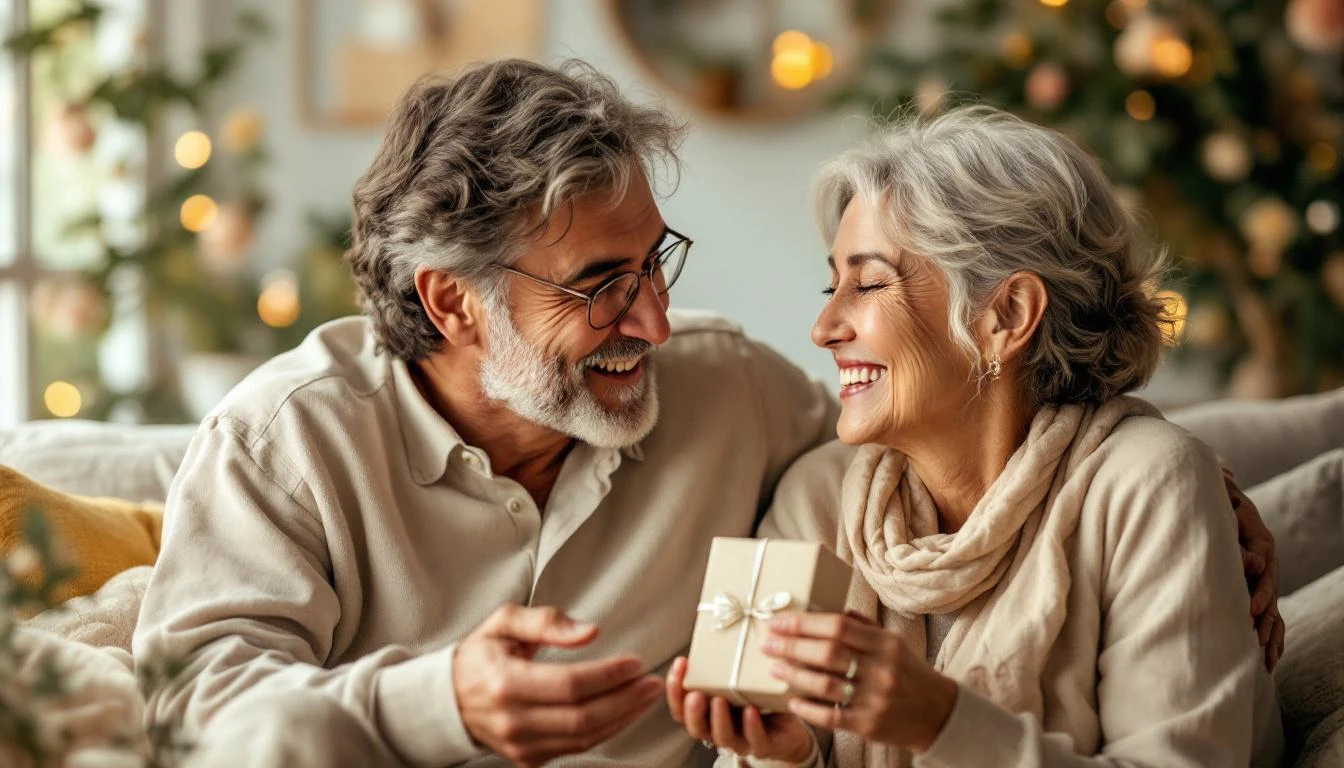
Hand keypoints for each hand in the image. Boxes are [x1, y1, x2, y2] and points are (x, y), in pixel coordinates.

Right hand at [453, 604, 662, 766]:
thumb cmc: (481, 655)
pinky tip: (625, 711)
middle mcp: (513, 721)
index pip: (569, 684)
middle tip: (652, 682)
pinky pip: (578, 746)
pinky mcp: (530, 758)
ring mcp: (522, 745)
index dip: (608, 675)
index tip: (634, 662)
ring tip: (646, 696)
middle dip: (626, 700)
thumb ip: (547, 621)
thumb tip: (591, 632)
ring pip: (585, 737)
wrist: (448, 700)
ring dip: (624, 717)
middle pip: (583, 716)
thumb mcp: (504, 622)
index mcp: (505, 684)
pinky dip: (608, 730)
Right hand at [666, 657, 814, 762]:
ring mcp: (741, 739)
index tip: (680, 664)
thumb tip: (725, 619)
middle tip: (694, 694)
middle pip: (696, 726)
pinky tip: (750, 711)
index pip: (682, 706)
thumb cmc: (760, 697)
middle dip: (691, 710)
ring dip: (718, 719)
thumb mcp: (741, 677)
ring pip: (722, 737)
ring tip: (719, 701)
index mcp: (708, 711)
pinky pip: (755, 741)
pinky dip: (751, 726)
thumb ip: (728, 662)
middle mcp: (719, 727)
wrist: (791, 725)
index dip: (675, 689)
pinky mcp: (764, 745)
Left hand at [762, 612, 957, 752]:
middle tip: (767, 643)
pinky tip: (791, 700)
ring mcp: (874, 698)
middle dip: (791, 646)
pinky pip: (831, 716)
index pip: (838, 626)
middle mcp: (880, 669)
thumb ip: (863, 626)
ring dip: (794, 675)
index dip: (804, 623)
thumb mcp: (893, 642)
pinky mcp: (868, 724)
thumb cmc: (908, 672)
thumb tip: (832, 610)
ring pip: (825, 684)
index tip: (779, 621)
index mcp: (884, 643)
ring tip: (774, 668)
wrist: (938, 713)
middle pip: (827, 653)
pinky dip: (807, 708)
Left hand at [1224, 469, 1284, 670]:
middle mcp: (1267, 565)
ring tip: (1266, 659)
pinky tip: (1268, 661)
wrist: (1226, 502)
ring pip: (1274, 612)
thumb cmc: (1222, 507)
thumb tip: (1252, 564)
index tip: (1250, 611)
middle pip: (1271, 597)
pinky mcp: (1259, 593)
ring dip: (1271, 635)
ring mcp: (1265, 581)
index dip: (1259, 594)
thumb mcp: (1230, 513)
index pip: (1264, 574)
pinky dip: (1272, 639)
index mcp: (1262, 544)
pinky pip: (1272, 620)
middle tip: (1257, 641)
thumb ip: (1237, 532)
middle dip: (1265, 620)